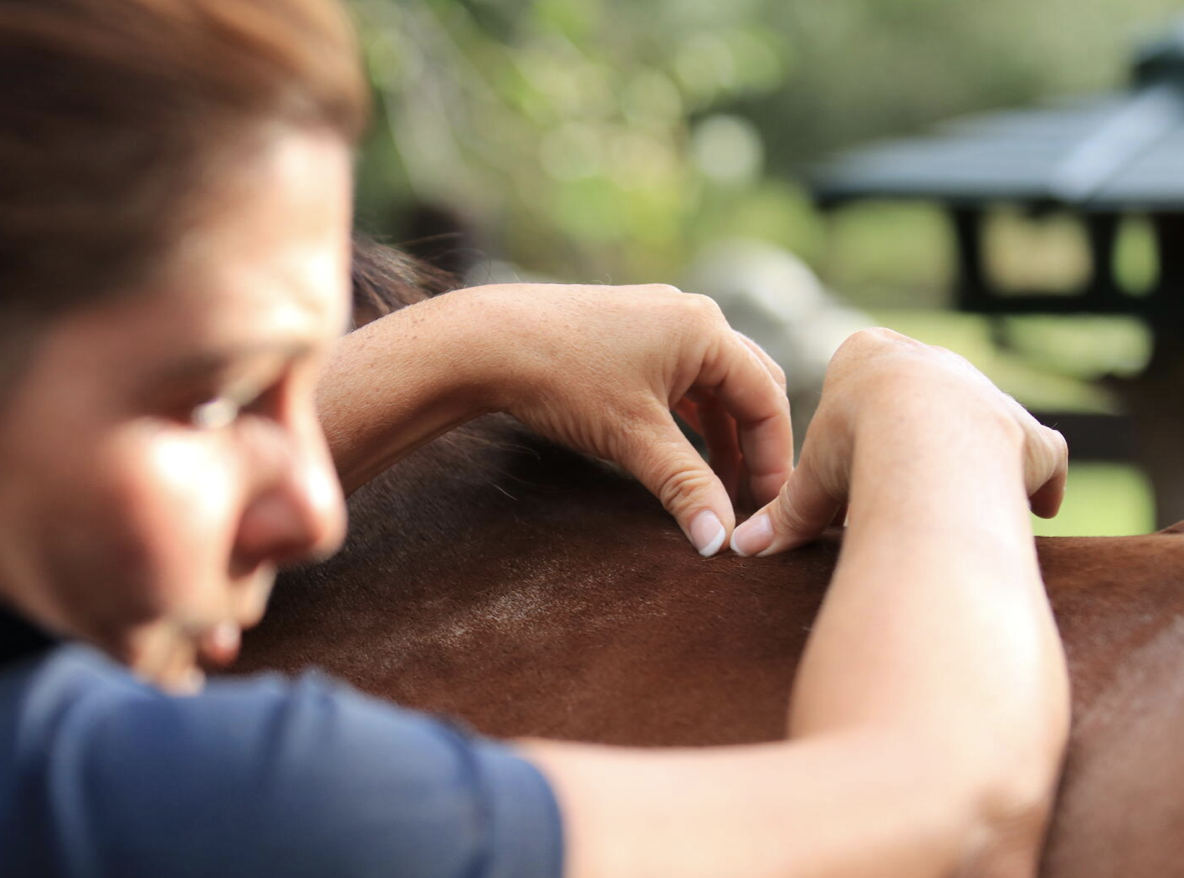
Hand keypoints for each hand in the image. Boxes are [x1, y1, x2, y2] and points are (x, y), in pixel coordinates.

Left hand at [460, 283, 792, 554]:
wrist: (486, 343)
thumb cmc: (563, 379)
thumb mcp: (634, 439)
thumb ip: (685, 487)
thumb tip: (718, 543)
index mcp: (707, 331)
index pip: (766, 400)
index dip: (774, 460)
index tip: (769, 509)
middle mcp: (691, 316)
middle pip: (748, 388)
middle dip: (753, 447)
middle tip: (751, 501)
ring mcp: (659, 320)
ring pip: (713, 386)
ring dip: (721, 437)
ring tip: (717, 488)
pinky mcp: (631, 333)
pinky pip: (681, 380)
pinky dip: (690, 420)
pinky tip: (683, 452)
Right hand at [731, 328, 1067, 555]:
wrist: (926, 438)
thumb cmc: (853, 447)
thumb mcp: (809, 483)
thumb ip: (784, 516)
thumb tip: (739, 549)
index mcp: (869, 355)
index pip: (860, 378)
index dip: (852, 419)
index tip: (848, 454)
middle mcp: (933, 362)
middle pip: (920, 398)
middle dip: (908, 437)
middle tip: (893, 483)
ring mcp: (985, 394)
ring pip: (978, 421)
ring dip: (968, 456)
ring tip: (954, 497)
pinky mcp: (1028, 433)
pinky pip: (1040, 455)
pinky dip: (1038, 481)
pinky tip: (1038, 507)